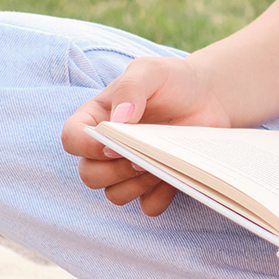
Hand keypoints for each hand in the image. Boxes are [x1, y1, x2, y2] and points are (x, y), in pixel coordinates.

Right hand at [61, 55, 230, 215]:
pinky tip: (172, 177)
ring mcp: (130, 169)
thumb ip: (130, 90)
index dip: (86, 147)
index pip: (71, 139)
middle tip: (141, 158)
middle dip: (113, 171)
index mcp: (97, 118)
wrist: (208, 95)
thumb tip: (119, 121)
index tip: (113, 144)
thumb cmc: (173, 80)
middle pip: (89, 175)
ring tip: (159, 166)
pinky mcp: (155, 184)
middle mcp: (107, 148)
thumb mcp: (149, 71)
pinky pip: (147, 207)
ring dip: (135, 186)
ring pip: (114, 195)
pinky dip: (158, 197)